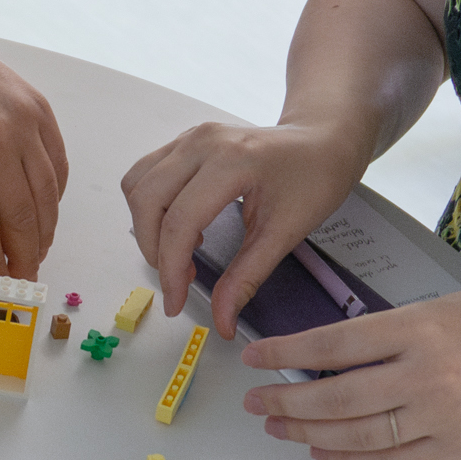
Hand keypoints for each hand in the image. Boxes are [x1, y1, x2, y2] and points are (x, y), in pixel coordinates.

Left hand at [0, 9, 65, 276]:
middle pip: (23, 218)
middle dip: (24, 256)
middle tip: (22, 278)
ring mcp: (25, 123)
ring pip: (47, 195)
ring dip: (44, 231)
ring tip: (35, 252)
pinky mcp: (41, 109)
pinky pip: (57, 164)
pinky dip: (54, 194)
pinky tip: (44, 212)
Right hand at [124, 119, 370, 336]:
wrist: (322, 140)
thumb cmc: (314, 179)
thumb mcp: (285, 233)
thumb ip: (246, 278)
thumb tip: (222, 322)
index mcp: (232, 161)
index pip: (180, 221)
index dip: (170, 269)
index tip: (176, 304)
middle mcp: (202, 142)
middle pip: (147, 200)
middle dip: (153, 249)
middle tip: (179, 280)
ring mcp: (190, 137)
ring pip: (137, 185)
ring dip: (147, 227)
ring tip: (181, 252)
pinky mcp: (185, 141)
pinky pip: (147, 174)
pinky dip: (153, 207)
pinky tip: (183, 226)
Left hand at [238, 285, 460, 459]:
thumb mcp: (441, 305)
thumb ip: (389, 329)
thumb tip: (327, 353)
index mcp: (420, 328)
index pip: (335, 345)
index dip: (286, 353)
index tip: (253, 358)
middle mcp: (426, 375)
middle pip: (338, 397)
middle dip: (286, 401)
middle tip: (254, 401)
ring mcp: (441, 417)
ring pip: (358, 434)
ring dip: (308, 433)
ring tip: (277, 425)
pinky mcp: (455, 448)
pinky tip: (322, 451)